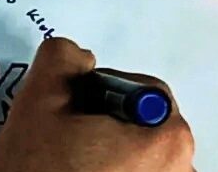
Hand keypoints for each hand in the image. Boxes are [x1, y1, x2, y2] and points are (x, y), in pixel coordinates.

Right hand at [0, 38, 193, 171]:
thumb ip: (63, 59)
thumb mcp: (39, 100)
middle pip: (149, 125)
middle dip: (111, 123)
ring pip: (142, 155)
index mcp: (166, 139)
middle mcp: (180, 171)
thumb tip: (77, 57)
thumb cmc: (37, 171)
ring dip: (113, 152)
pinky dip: (114, 171)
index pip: (147, 92)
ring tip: (71, 163)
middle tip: (68, 139)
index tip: (76, 114)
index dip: (104, 94)